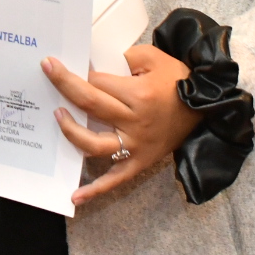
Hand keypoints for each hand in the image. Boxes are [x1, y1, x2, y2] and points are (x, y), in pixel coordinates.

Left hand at [42, 46, 201, 205]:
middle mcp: (135, 122)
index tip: (57, 63)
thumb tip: (91, 61)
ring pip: (95, 144)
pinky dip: (96, 190)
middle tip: (47, 72)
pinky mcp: (140, 163)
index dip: (76, 72)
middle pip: (91, 105)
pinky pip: (116, 180)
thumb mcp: (152, 58)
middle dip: (64, 86)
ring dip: (71, 132)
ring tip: (57, 116)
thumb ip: (122, 57)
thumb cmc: (177, 79)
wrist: (207, 105)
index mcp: (138, 95)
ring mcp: (136, 146)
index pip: (97, 82)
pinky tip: (75, 197)